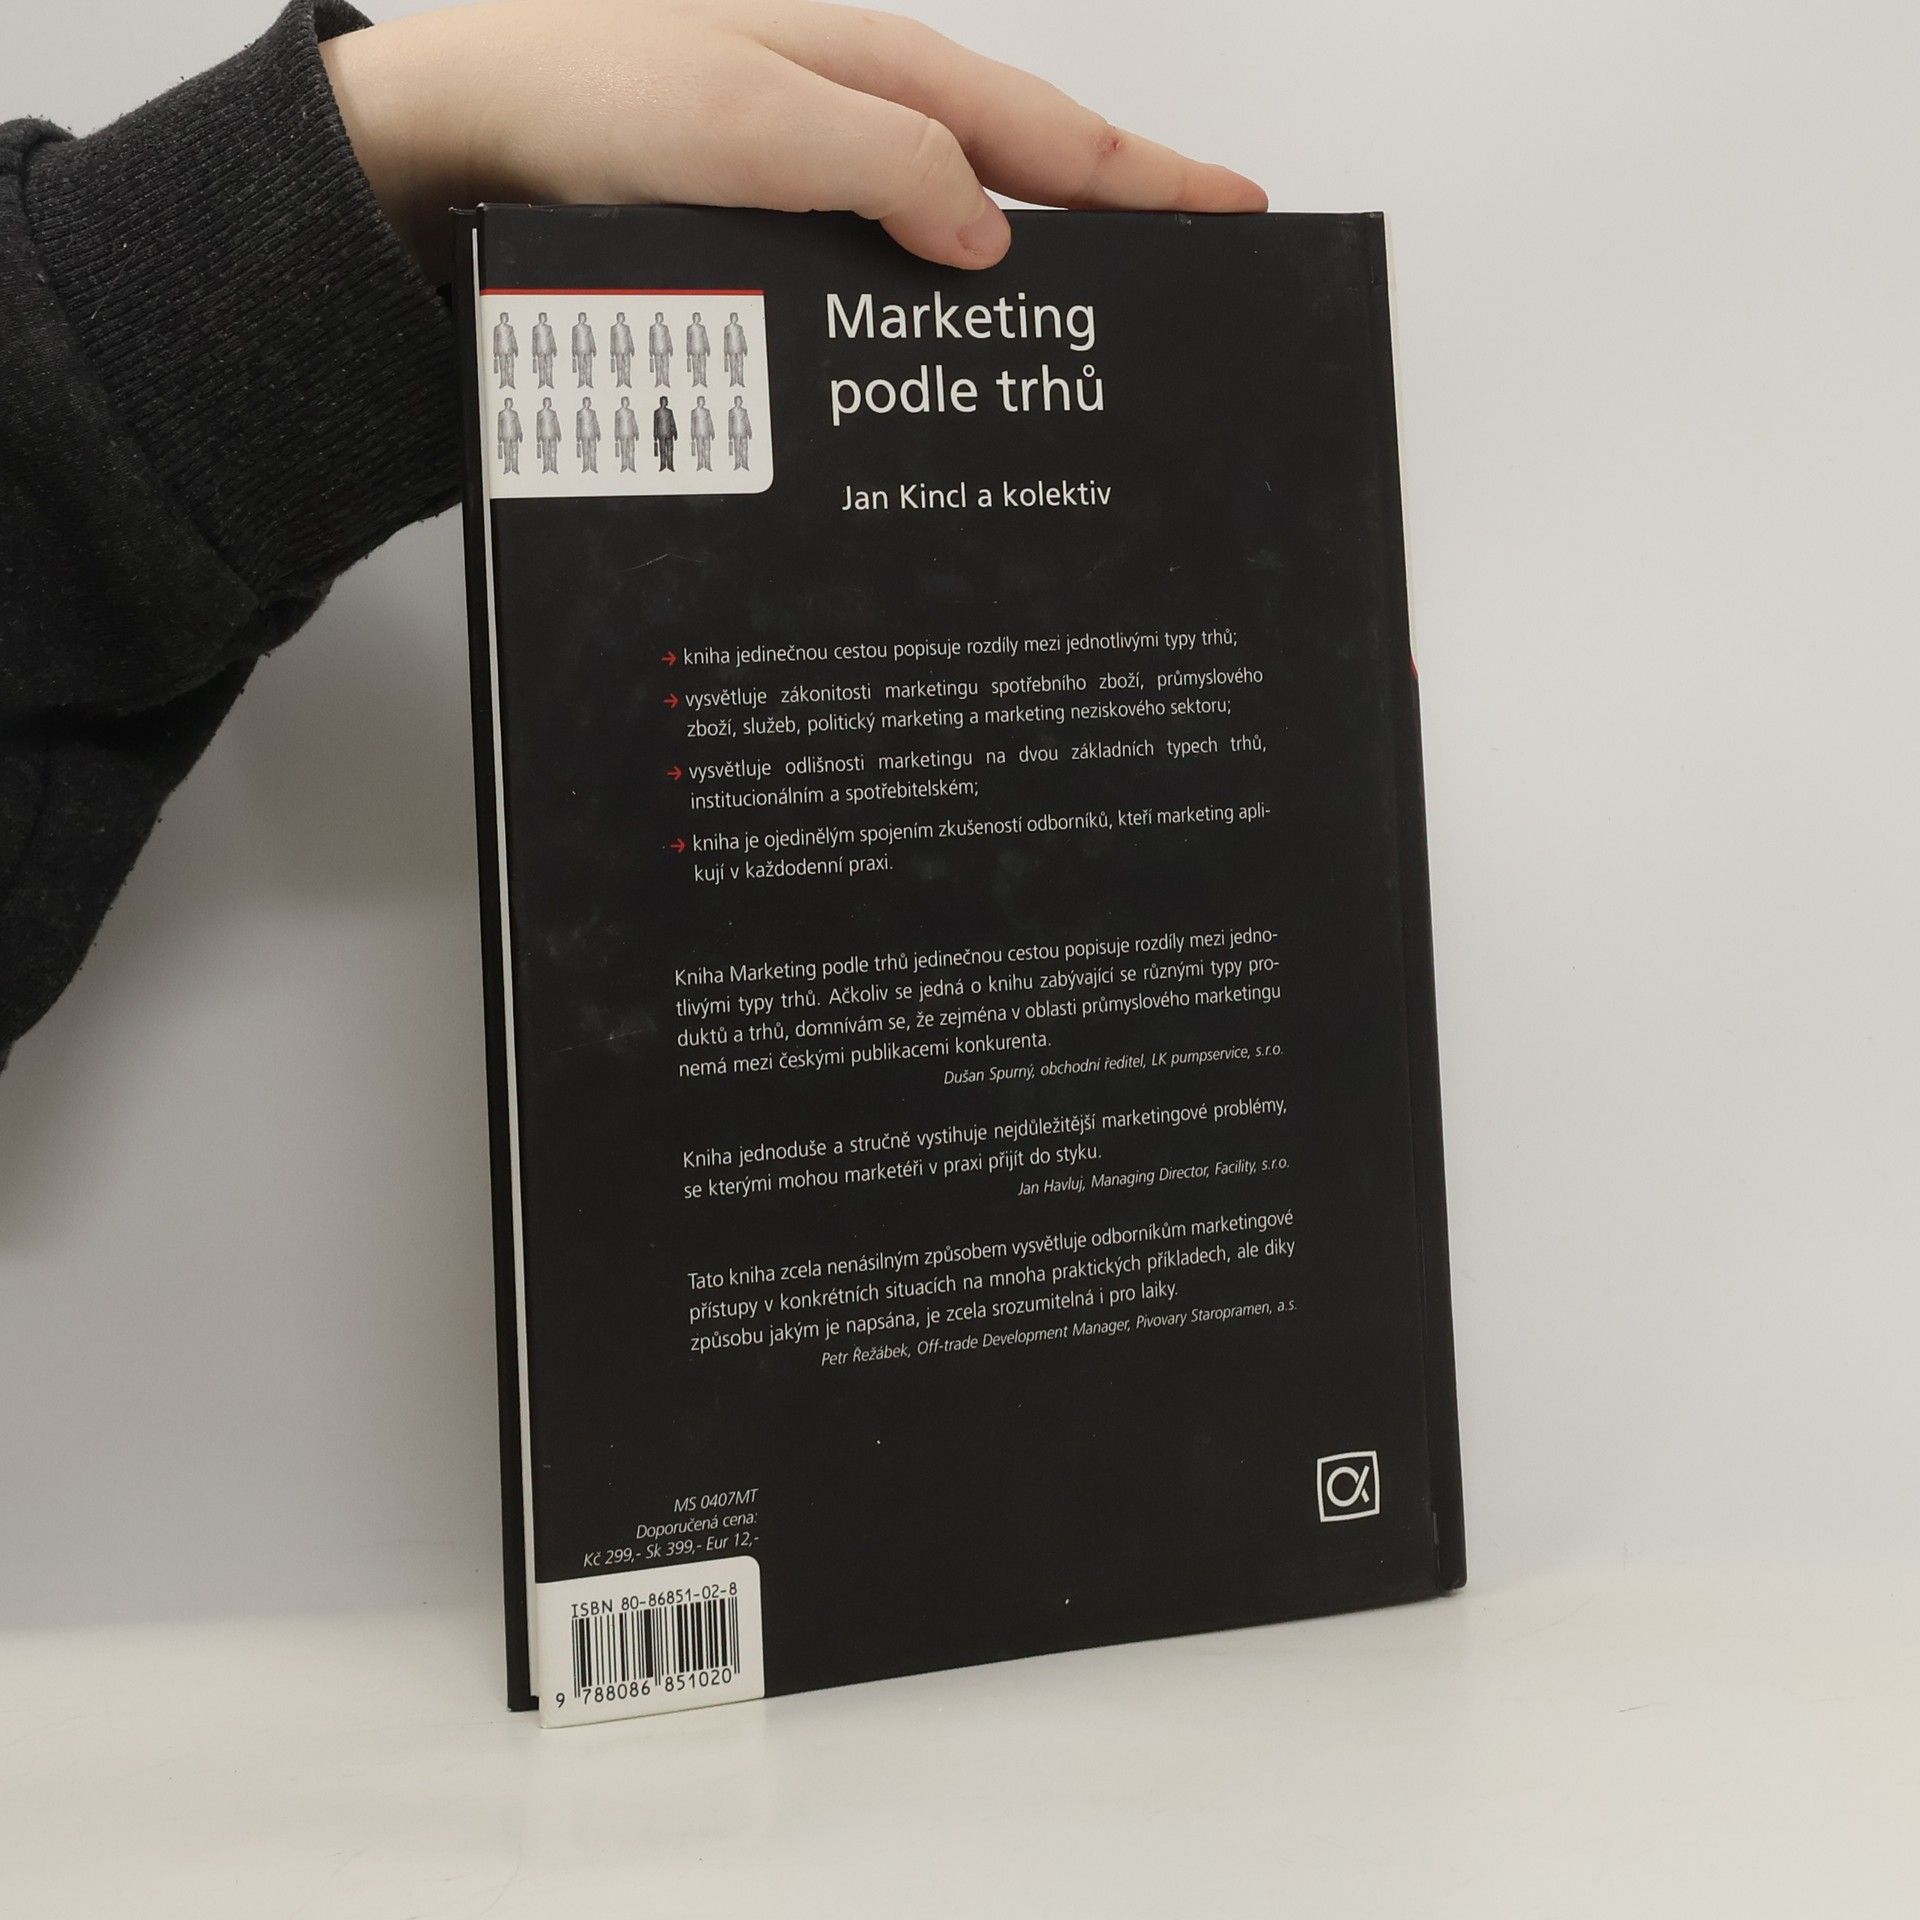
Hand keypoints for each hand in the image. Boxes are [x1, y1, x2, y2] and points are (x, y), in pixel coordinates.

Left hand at [319, 0, 1265, 277]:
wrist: (474, 125)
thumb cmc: (595, 96)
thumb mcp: (751, 125)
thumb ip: (883, 165)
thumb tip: (993, 232)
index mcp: (882, 73)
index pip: (1050, 136)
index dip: (1150, 180)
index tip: (1238, 212)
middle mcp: (865, 116)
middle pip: (1026, 174)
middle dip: (1120, 222)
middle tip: (1198, 279)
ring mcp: (825, 169)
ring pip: (961, 225)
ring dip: (1032, 269)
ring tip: (1100, 326)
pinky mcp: (778, 222)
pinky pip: (889, 262)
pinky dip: (938, 298)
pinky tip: (948, 334)